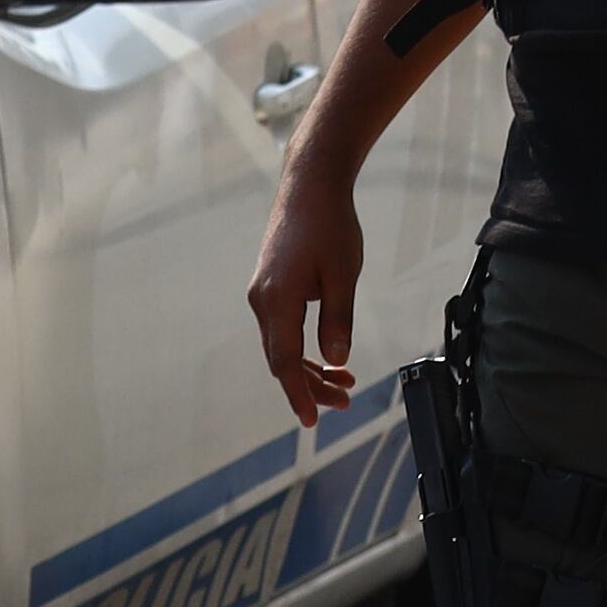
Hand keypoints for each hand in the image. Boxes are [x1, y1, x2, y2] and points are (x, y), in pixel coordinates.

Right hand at [243, 169, 367, 428]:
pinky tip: (328, 355)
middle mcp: (261, 301)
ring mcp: (262, 294)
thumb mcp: (343, 274)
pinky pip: (283, 328)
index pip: (285, 362)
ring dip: (310, 367)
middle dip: (311, 385)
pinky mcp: (270, 287)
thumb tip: (336, 358)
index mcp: (276, 301)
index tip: (312, 420)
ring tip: (344, 382)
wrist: (309, 186)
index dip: (299, 393)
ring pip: (282, 345)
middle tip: (344, 401)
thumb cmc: (331, 225)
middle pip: (282, 359)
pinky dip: (303, 346)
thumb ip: (338, 318)